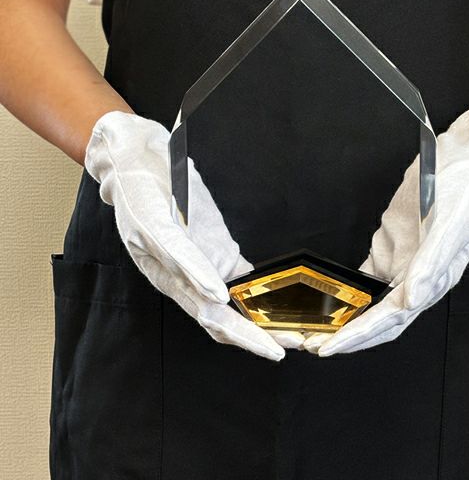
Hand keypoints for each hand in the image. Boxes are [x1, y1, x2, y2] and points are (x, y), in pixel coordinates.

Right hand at [85, 111, 285, 360]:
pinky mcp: (215, 252)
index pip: (207, 312)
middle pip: (222, 319)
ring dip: (260, 324)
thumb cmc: (140, 188)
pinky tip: (280, 307)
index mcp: (168, 275)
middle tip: (288, 346)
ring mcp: (201, 267)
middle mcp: (186, 278)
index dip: (236, 329)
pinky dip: (257, 299)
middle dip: (255, 336)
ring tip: (292, 335)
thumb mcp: (155, 222)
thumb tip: (216, 296)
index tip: (265, 344)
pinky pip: (238, 281)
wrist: (137, 162)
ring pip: (231, 308)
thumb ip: (183, 260)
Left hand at [304, 104, 468, 355]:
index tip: (330, 348)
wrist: (464, 158)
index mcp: (430, 281)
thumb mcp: (453, 224)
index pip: (390, 319)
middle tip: (310, 345)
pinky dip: (348, 292)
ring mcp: (402, 264)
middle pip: (376, 319)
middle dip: (344, 336)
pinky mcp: (392, 247)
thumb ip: (432, 265)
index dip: (359, 336)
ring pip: (370, 303)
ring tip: (314, 330)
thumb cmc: (463, 189)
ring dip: (343, 319)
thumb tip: (412, 299)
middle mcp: (415, 279)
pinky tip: (329, 298)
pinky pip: (367, 278)